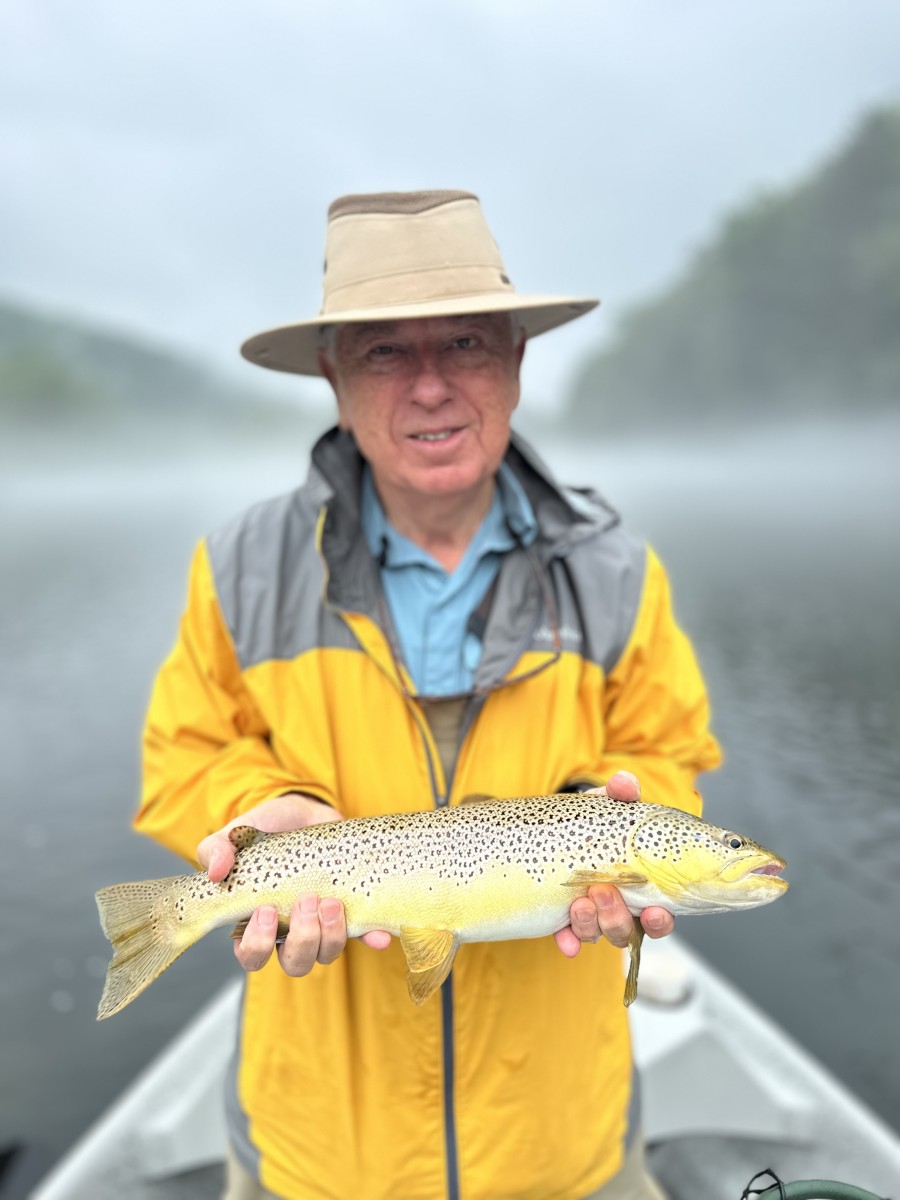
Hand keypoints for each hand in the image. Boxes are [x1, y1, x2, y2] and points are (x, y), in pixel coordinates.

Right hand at [197, 793, 390, 974]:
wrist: (305, 811)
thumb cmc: (266, 830)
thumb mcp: (238, 833)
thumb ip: (218, 848)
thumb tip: (215, 872)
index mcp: (258, 921)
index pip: (252, 956)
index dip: (258, 945)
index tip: (267, 912)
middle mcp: (290, 931)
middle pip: (295, 963)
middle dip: (303, 940)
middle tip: (306, 902)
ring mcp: (322, 924)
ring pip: (327, 954)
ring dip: (331, 935)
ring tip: (332, 902)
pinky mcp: (352, 912)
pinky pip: (365, 936)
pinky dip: (372, 939)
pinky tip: (378, 935)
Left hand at [553, 771, 674, 957]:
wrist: (554, 828)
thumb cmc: (593, 821)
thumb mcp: (606, 806)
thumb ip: (619, 794)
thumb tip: (625, 782)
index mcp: (640, 886)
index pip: (659, 915)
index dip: (659, 920)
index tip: (654, 912)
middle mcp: (619, 907)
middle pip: (627, 930)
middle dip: (617, 918)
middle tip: (603, 891)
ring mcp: (591, 916)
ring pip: (599, 934)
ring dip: (592, 924)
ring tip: (580, 902)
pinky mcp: (563, 920)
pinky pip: (568, 938)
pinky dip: (568, 940)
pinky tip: (564, 940)